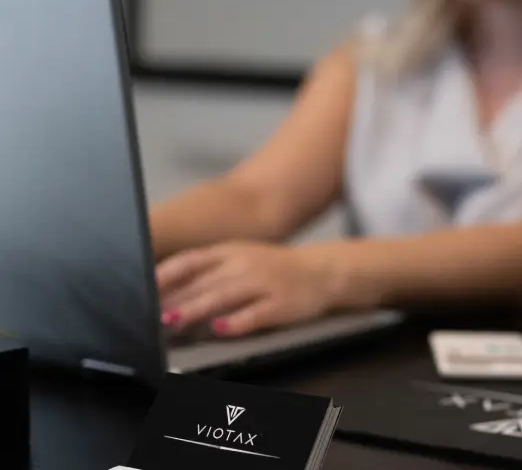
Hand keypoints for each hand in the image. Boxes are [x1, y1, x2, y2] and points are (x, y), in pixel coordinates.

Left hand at [156, 240, 338, 337]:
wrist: (321, 270)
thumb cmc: (272, 268)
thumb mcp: (239, 259)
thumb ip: (205, 273)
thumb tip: (163, 292)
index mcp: (229, 252)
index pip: (190, 261)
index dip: (164, 275)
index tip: (140, 290)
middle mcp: (243, 264)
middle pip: (202, 282)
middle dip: (174, 299)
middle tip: (147, 316)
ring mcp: (263, 283)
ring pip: (224, 296)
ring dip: (196, 308)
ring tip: (173, 321)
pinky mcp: (280, 303)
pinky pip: (256, 313)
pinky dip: (237, 321)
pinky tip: (221, 329)